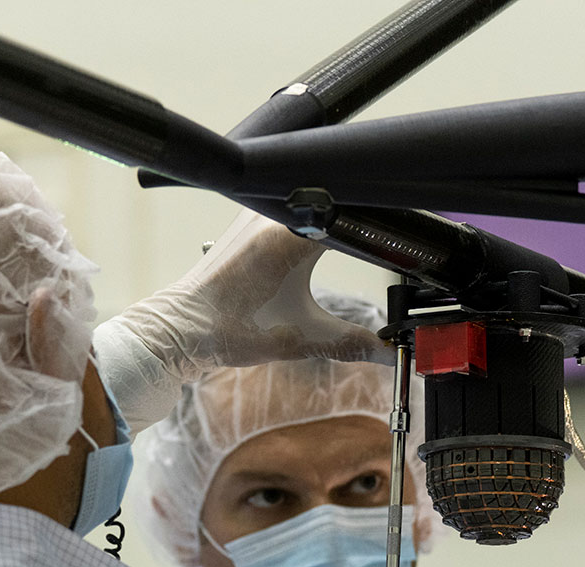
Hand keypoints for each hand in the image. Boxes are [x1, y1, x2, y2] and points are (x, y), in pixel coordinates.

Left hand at [93, 209, 390, 429]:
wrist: (180, 329)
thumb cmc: (229, 329)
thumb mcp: (303, 339)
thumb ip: (357, 344)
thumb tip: (395, 353)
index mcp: (290, 231)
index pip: (353, 209)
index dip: (384, 223)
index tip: (404, 241)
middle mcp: (273, 210)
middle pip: (338, 196)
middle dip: (366, 215)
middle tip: (389, 240)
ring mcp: (259, 209)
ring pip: (315, 197)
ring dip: (339, 214)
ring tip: (363, 236)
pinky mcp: (251, 218)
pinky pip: (294, 205)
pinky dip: (316, 218)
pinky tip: (326, 236)